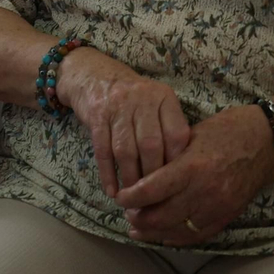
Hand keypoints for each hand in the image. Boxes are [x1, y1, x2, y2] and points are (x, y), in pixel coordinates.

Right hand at [56, 48, 191, 197]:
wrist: (92, 74)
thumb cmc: (132, 98)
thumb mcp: (155, 103)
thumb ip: (168, 129)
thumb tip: (181, 171)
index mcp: (163, 97)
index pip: (176, 135)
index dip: (176, 163)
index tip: (174, 185)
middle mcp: (142, 99)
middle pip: (151, 146)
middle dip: (152, 177)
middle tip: (154, 199)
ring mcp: (117, 106)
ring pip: (126, 150)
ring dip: (130, 178)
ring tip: (133, 199)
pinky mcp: (96, 115)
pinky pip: (103, 149)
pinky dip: (108, 172)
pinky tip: (112, 189)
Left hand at [116, 104, 273, 245]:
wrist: (265, 142)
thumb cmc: (224, 131)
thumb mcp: (188, 135)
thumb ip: (166, 156)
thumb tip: (140, 172)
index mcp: (191, 166)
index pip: (152, 190)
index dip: (131, 198)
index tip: (120, 197)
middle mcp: (205, 191)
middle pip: (161, 216)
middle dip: (138, 217)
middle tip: (127, 211)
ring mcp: (218, 207)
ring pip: (178, 230)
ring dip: (154, 231)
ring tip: (138, 226)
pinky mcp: (228, 216)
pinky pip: (198, 235)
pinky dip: (177, 237)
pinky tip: (162, 235)